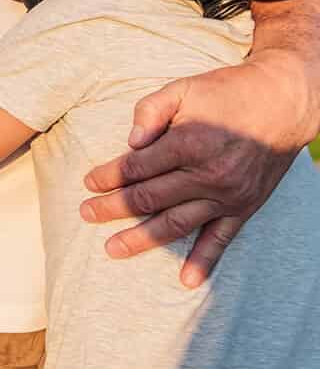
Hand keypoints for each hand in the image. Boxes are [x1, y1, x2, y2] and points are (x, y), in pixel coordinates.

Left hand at [80, 52, 313, 286]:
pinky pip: (222, 239)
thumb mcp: (182, 88)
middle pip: (148, 198)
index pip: (136, 168)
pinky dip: (204, 261)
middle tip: (85, 214)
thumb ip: (150, 111)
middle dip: (112, 208)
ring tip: (112, 248)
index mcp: (188, 143)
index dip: (107, 176)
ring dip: (142, 238)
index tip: (87, 183)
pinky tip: (187, 280)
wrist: (282, 102)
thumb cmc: (226, 92)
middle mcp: (207, 175)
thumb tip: (129, 143)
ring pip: (176, 224)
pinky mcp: (245, 207)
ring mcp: (227, 196)